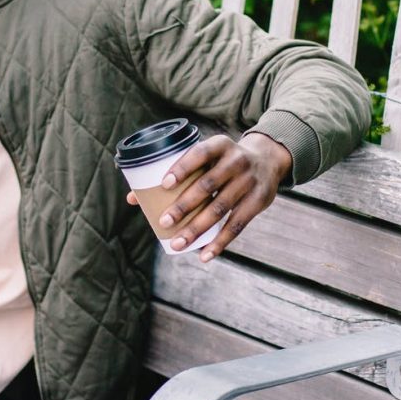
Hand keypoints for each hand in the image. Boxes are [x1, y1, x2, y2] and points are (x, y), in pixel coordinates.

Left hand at [125, 133, 291, 262]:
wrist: (268, 160)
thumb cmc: (223, 161)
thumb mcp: (207, 156)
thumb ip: (176, 172)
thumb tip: (132, 198)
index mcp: (220, 145)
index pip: (199, 153)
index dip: (182, 167)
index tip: (164, 184)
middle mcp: (236, 161)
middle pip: (207, 186)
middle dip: (184, 206)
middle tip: (164, 222)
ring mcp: (249, 182)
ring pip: (220, 209)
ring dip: (197, 228)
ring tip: (177, 243)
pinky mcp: (258, 202)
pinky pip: (237, 225)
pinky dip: (220, 242)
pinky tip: (204, 254)